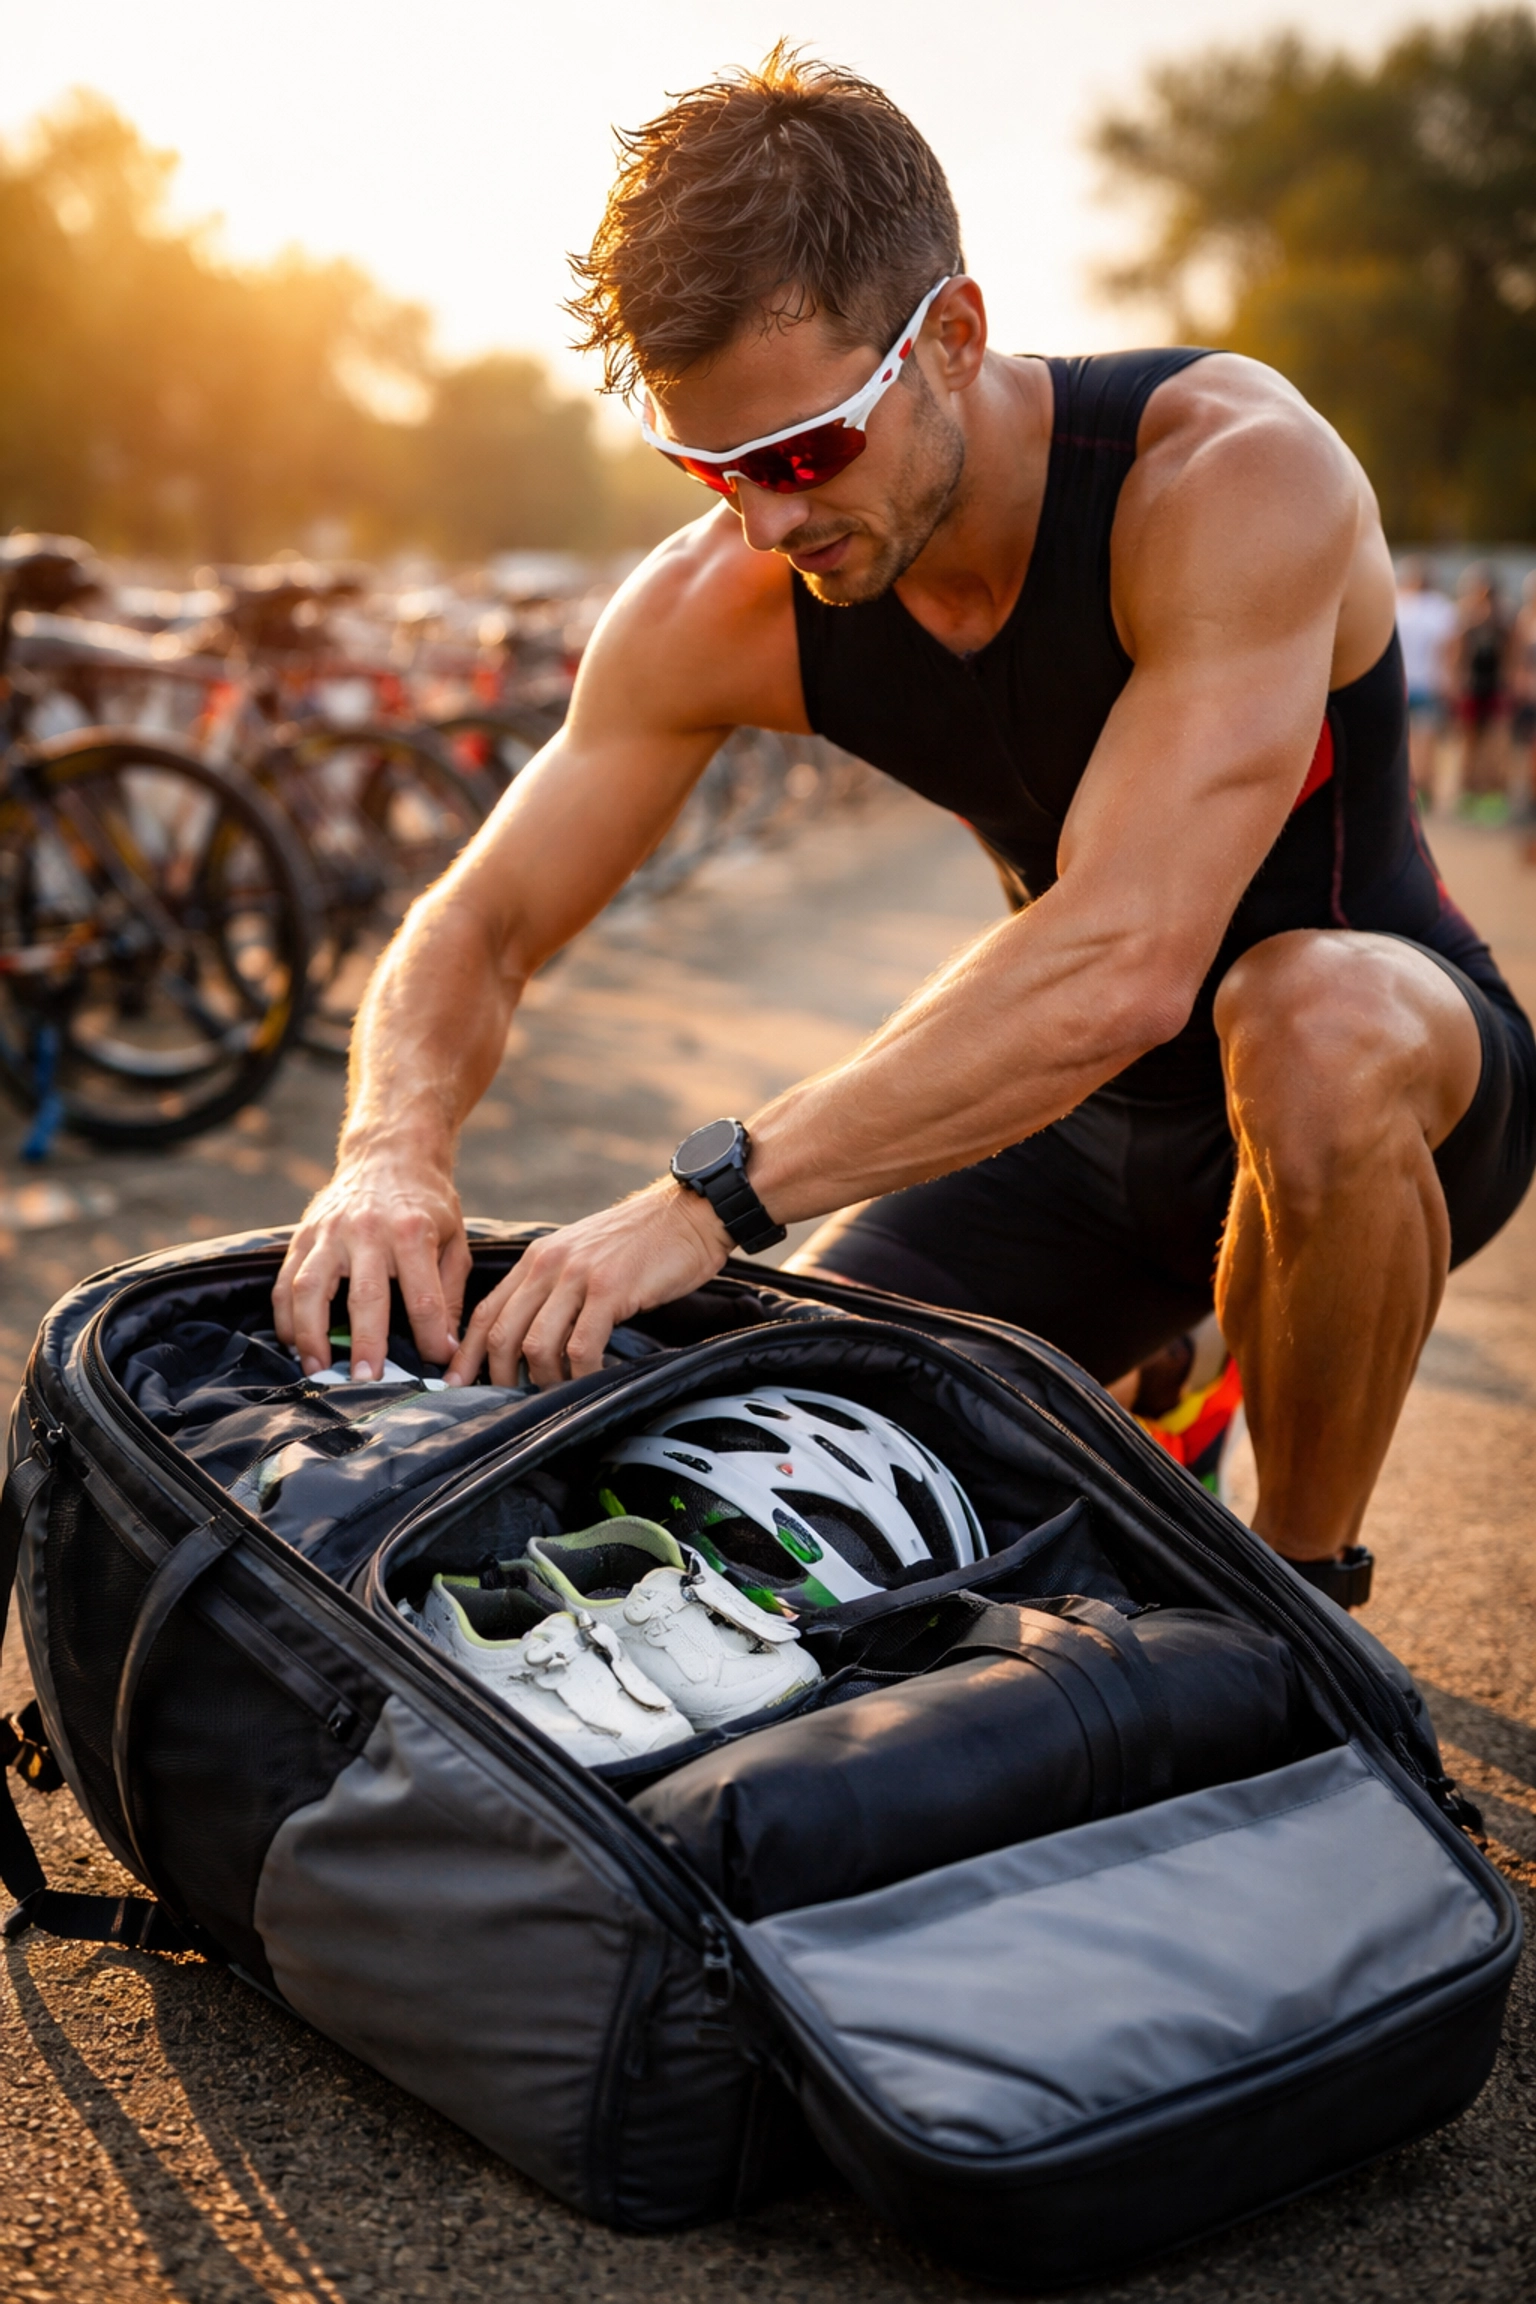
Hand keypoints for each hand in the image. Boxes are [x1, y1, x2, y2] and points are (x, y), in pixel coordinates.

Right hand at [273, 1152, 472, 1381]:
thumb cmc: (427, 1203)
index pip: (423, 1296)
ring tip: (317, 1370)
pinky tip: (294, 1341)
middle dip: (366, 1343)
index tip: (436, 1362)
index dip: (430, 1335)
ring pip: (310, 1288)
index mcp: (413, 1232)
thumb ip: (451, 1292)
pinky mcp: (303, 1235)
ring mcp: (329, 1232)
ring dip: (310, 1334)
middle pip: (365, 1295)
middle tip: (367, 1381)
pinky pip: (285, 1280)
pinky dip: (286, 1315)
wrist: (390, 1154)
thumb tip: (447, 1347)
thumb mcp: (454, 1239)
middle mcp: (368, 1230)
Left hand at [446, 1181, 730, 1387]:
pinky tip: (595, 1378)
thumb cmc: (643, 1242)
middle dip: (500, 1378)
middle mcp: (548, 1265)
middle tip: (512, 1404)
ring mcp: (577, 1276)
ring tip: (562, 1393)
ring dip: (545, 1381)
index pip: (485, 1311)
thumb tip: (536, 1338)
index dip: (467, 1354)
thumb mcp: (583, 1256)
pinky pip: (581, 1346)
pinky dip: (583, 1373)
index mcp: (537, 1259)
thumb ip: (555, 1288)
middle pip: (501, 1333)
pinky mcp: (610, 1290)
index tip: (458, 1385)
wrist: (689, 1212)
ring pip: (536, 1345)